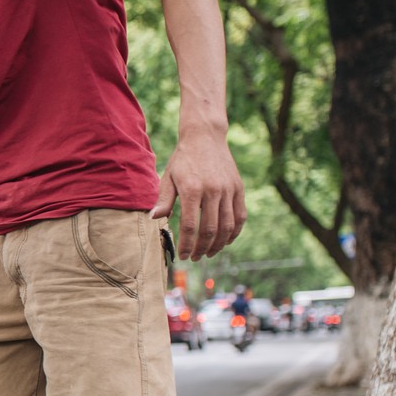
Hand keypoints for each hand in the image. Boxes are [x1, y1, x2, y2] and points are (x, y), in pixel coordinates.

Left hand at [152, 130, 246, 259]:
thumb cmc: (182, 159)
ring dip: (218, 244)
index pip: (191, 225)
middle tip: (195, 257)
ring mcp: (228, 190)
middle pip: (210, 229)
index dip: (188, 244)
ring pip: (227, 226)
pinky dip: (234, 232)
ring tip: (209, 253)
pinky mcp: (238, 188)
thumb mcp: (168, 177)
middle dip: (202, 248)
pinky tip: (226, 241)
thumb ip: (164, 199)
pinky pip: (240, 216)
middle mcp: (213, 191)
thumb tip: (154, 219)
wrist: (205, 137)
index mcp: (192, 189)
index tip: (184, 255)